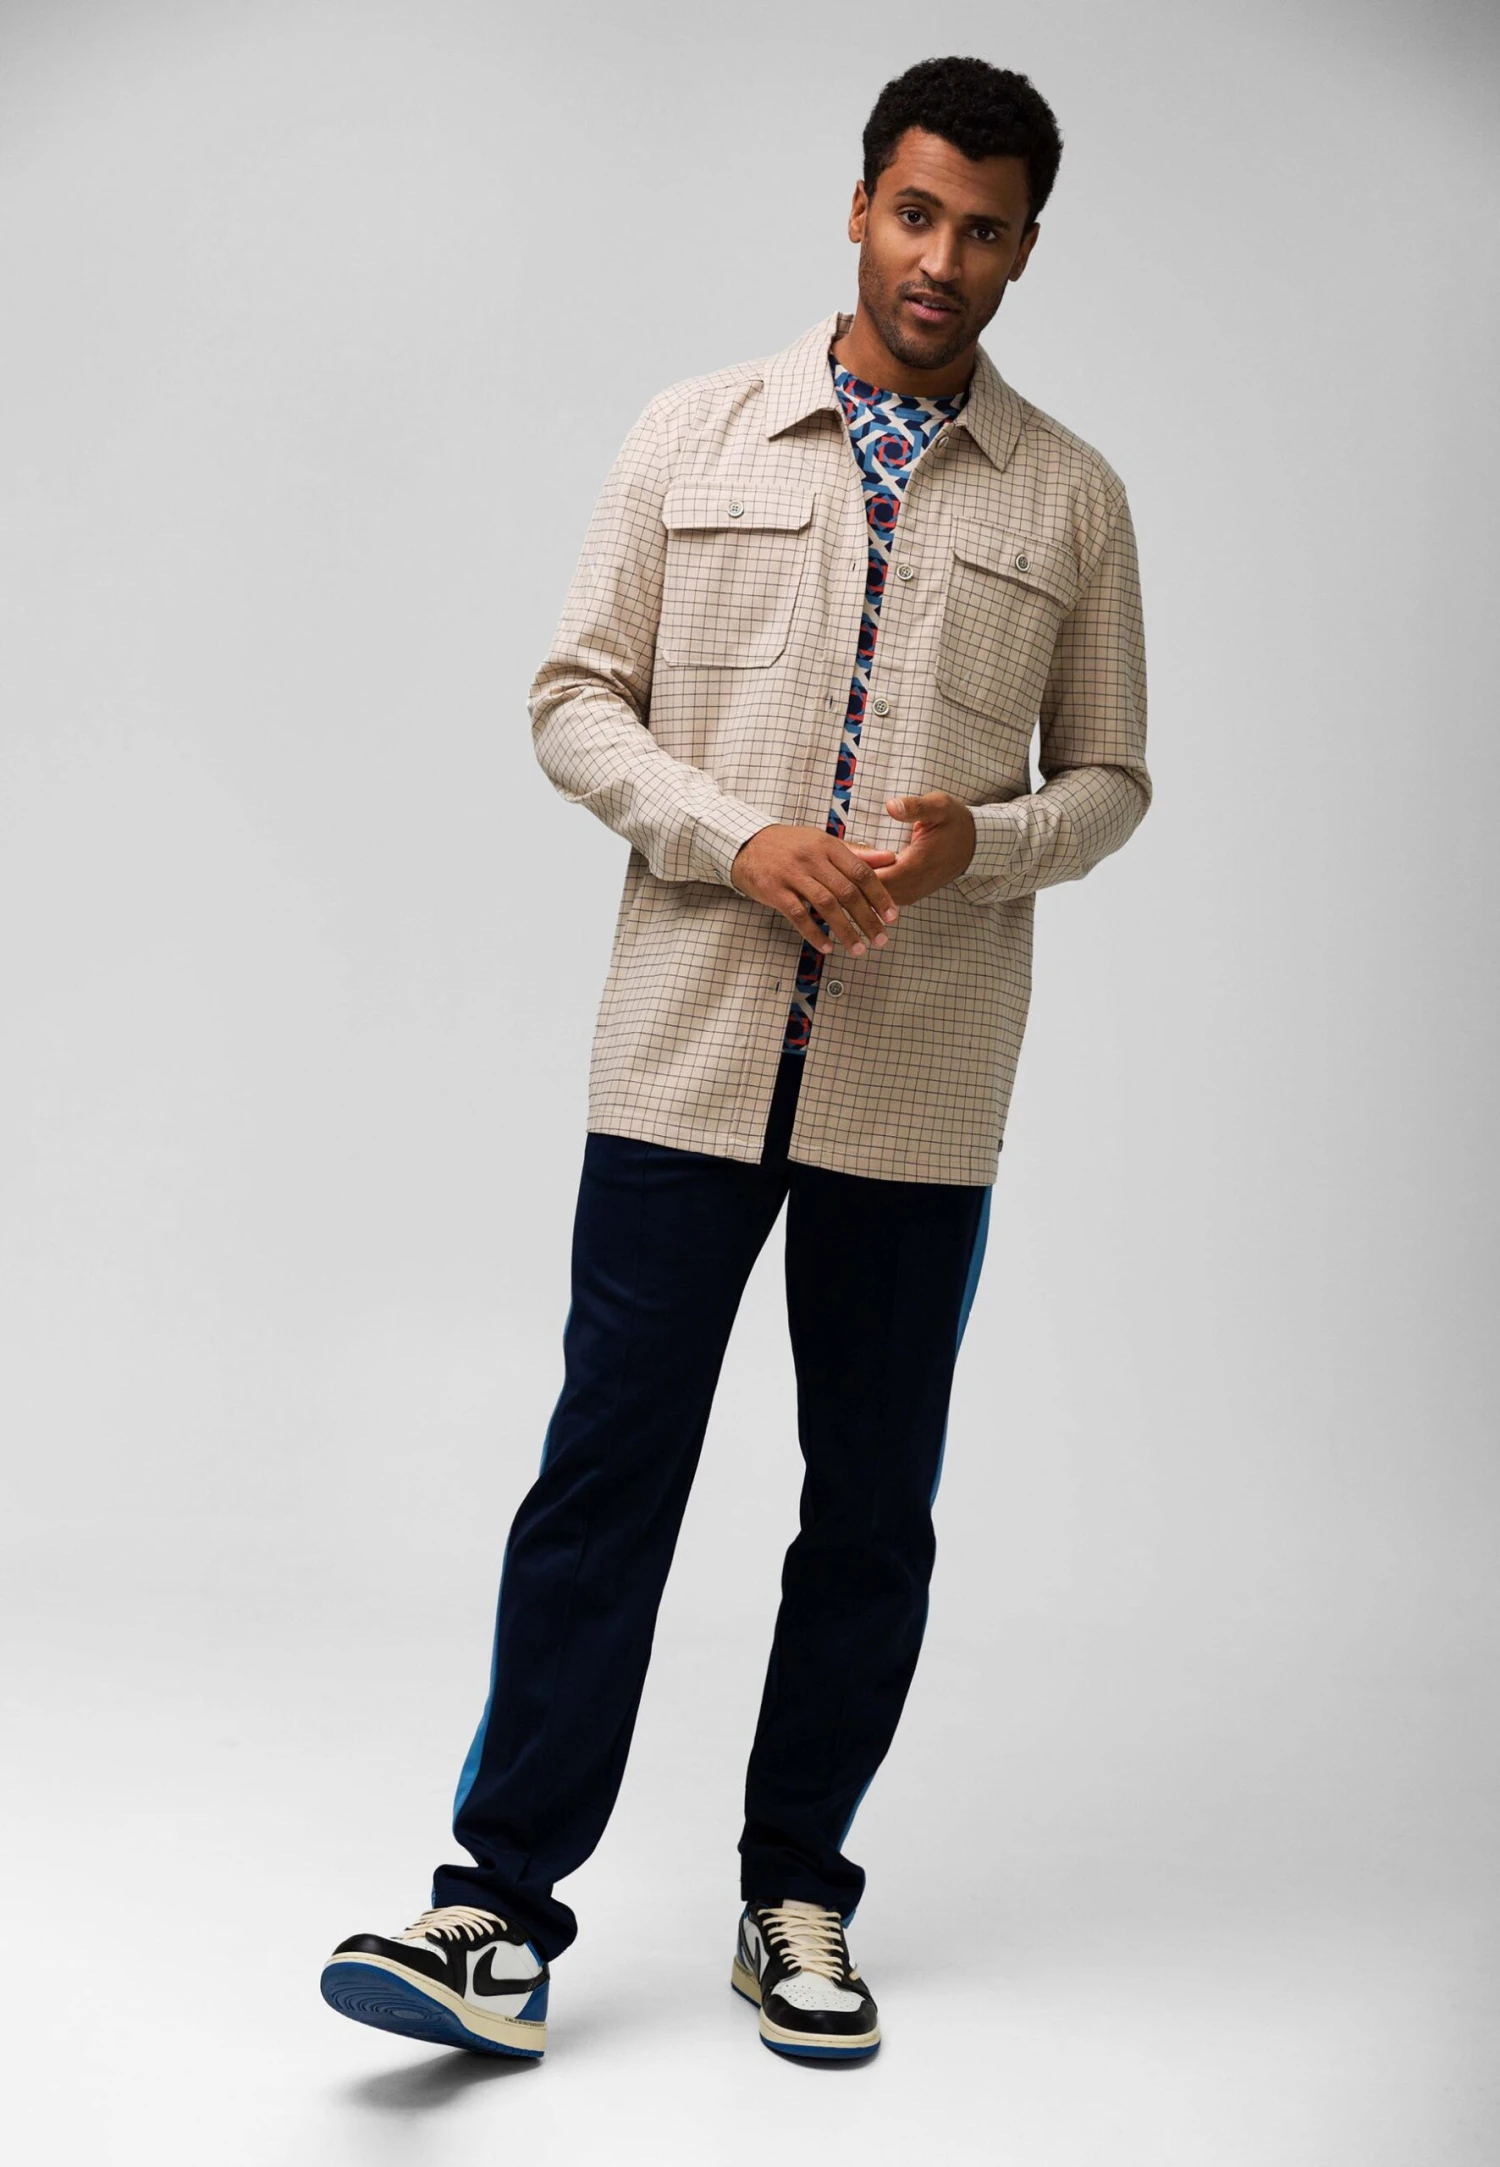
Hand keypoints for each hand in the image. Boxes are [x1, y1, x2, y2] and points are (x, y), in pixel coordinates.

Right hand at [730, 825, 901, 956]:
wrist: (747, 844)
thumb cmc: (791, 846)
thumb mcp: (823, 843)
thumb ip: (856, 854)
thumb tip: (890, 858)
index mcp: (828, 846)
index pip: (861, 872)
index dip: (879, 896)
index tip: (892, 917)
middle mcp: (812, 858)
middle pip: (847, 892)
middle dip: (867, 919)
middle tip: (880, 939)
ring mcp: (792, 874)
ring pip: (826, 905)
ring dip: (845, 930)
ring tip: (858, 949)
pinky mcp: (775, 890)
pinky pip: (798, 915)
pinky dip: (815, 933)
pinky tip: (828, 947)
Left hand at [845, 792, 976, 903]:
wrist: (974, 844)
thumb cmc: (955, 822)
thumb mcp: (939, 806)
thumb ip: (915, 807)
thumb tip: (891, 806)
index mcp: (915, 866)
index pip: (872, 878)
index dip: (852, 868)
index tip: (836, 856)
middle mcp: (910, 886)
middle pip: (867, 893)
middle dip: (848, 880)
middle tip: (829, 864)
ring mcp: (909, 894)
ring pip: (872, 899)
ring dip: (856, 887)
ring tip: (838, 870)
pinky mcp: (908, 895)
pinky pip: (881, 897)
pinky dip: (866, 889)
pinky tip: (854, 875)